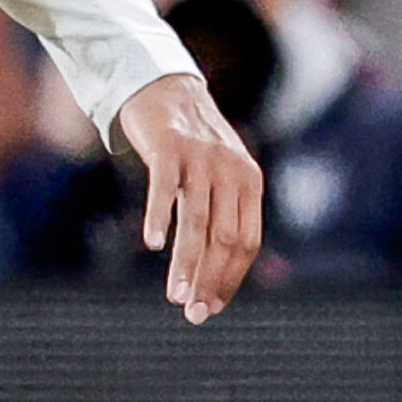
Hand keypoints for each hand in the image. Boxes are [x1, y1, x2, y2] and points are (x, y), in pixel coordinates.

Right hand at [116, 72, 263, 321]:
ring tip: (175, 296)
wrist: (165, 88)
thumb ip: (221, 216)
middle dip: (210, 280)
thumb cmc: (190, 145)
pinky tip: (152, 244)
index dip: (230, 279)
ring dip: (187, 263)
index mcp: (249, 183)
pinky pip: (165, 188)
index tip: (210, 307)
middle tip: (192, 313)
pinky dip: (158, 217)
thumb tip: (213, 274)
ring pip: (197, 221)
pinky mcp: (169, 146)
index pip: (246, 243)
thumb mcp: (218, 177)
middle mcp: (231, 170)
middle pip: (225, 238)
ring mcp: (201, 157)